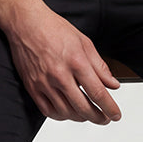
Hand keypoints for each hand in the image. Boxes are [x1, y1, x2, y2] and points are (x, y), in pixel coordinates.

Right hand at [6, 5, 121, 123]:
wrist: (26, 23)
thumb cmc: (54, 29)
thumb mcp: (84, 43)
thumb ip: (100, 66)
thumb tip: (113, 84)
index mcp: (76, 62)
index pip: (98, 93)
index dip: (109, 108)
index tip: (115, 115)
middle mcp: (60, 75)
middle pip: (83, 107)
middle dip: (98, 117)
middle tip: (105, 118)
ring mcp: (44, 83)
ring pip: (66, 113)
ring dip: (81, 118)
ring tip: (88, 114)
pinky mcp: (32, 87)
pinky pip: (48, 111)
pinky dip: (61, 116)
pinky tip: (68, 112)